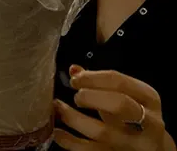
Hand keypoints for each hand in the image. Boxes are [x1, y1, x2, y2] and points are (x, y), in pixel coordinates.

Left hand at [54, 65, 174, 150]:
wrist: (155, 149)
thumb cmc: (135, 116)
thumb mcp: (127, 95)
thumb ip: (101, 82)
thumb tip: (74, 70)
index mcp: (148, 98)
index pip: (119, 82)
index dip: (93, 78)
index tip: (75, 79)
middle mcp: (147, 121)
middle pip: (119, 105)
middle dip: (91, 97)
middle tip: (76, 96)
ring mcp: (134, 143)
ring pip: (103, 132)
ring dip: (75, 119)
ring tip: (59, 109)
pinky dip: (70, 141)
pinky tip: (57, 132)